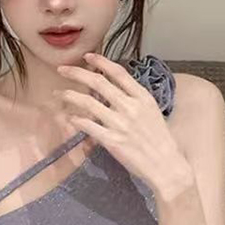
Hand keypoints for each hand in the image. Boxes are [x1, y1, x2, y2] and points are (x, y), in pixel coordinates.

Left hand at [55, 52, 189, 196]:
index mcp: (143, 98)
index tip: (87, 57)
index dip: (100, 62)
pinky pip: (88, 126)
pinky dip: (76, 120)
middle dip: (76, 73)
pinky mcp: (112, 141)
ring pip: (88, 103)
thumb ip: (136, 101)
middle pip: (98, 83)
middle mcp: (130, 107)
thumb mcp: (154, 114)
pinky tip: (70, 118)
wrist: (166, 167)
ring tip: (59, 94)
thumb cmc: (162, 143)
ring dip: (70, 96)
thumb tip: (119, 92)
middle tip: (62, 70)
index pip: (118, 73)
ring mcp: (120, 124)